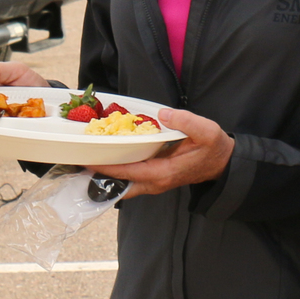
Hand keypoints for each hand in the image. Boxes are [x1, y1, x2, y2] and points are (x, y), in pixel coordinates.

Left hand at [92, 108, 233, 197]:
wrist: (222, 162)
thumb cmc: (213, 148)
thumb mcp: (207, 131)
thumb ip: (186, 122)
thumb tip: (163, 114)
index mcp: (164, 173)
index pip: (129, 172)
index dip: (106, 167)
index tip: (87, 161)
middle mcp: (155, 182)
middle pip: (120, 184)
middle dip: (99, 175)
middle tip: (77, 162)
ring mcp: (154, 182)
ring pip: (123, 183)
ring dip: (105, 174)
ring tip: (85, 160)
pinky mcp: (154, 178)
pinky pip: (130, 178)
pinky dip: (116, 171)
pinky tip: (105, 158)